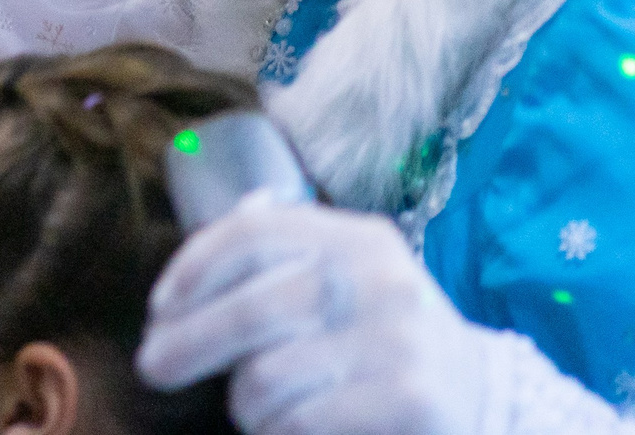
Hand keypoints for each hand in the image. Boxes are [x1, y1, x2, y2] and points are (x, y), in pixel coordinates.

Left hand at [136, 201, 608, 434]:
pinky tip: (284, 427)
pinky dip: (276, 431)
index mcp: (353, 236)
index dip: (192, 269)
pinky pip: (300, 421)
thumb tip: (218, 220)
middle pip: (248, 310)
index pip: (251, 235)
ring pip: (266, 377)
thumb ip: (286, 246)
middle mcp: (376, 277)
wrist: (480, 393)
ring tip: (250, 406)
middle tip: (154, 368)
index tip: (158, 307)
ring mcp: (396, 338)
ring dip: (243, 402)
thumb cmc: (382, 334)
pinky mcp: (410, 398)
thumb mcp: (347, 275)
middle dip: (186, 344)